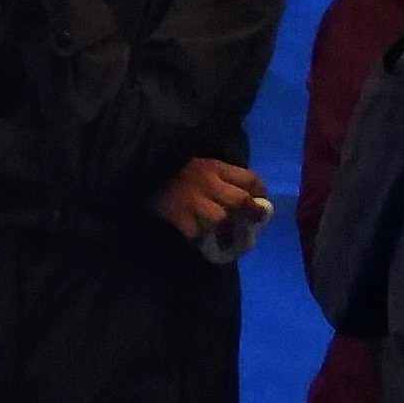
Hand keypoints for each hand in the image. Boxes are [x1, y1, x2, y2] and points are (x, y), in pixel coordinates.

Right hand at [153, 154, 269, 248]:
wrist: (142, 170)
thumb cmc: (173, 168)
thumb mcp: (200, 162)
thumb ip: (220, 175)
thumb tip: (245, 194)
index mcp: (215, 167)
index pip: (249, 178)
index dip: (260, 193)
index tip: (261, 202)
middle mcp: (207, 182)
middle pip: (239, 200)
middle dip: (252, 214)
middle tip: (253, 223)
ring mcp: (191, 200)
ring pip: (219, 218)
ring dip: (226, 230)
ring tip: (226, 237)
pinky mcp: (176, 214)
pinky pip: (196, 232)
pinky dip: (201, 239)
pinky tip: (201, 240)